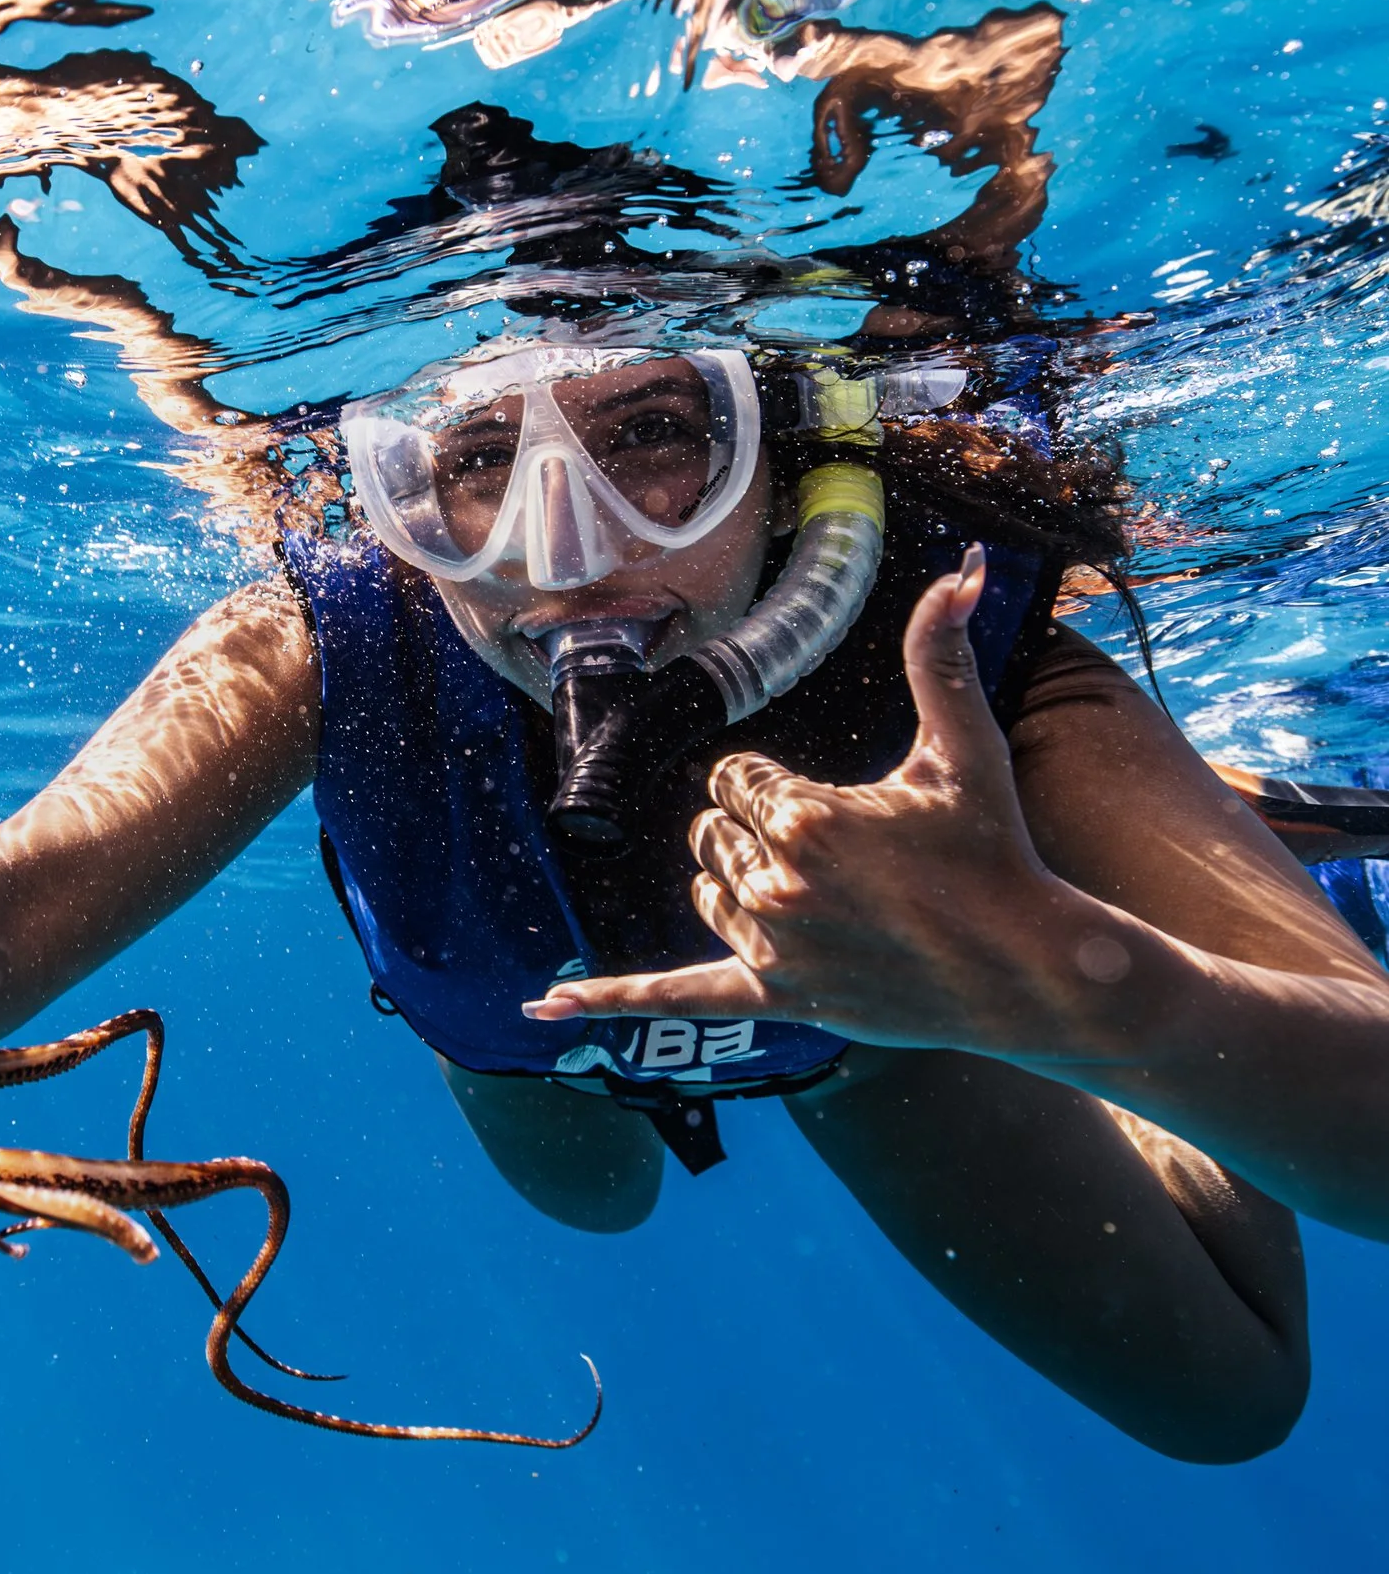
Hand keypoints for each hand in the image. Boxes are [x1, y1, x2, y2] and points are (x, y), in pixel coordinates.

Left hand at [525, 552, 1090, 1056]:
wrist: (1028, 967)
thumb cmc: (997, 851)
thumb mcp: (966, 747)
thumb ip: (943, 655)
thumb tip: (967, 567)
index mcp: (805, 816)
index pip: (735, 778)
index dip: (779, 786)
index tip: (843, 810)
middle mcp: (777, 882)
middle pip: (713, 830)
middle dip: (761, 830)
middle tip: (841, 856)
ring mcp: (772, 948)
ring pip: (706, 889)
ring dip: (740, 883)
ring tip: (822, 895)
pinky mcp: (777, 1000)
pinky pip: (674, 997)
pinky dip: (608, 1001)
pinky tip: (545, 1007)